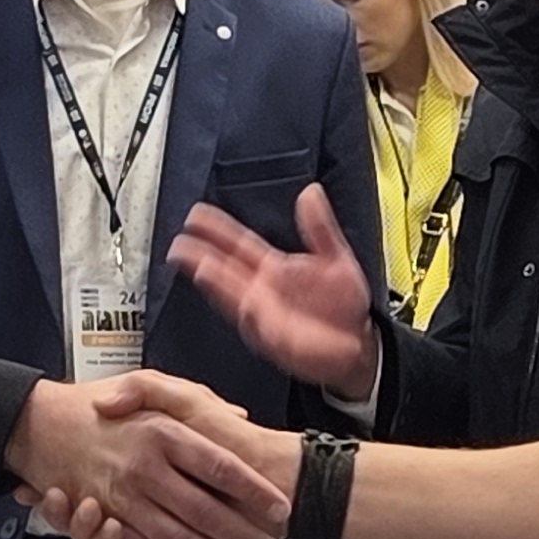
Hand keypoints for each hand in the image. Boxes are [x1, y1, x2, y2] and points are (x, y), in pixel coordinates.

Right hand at [8, 373, 290, 538]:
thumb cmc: (97, 402)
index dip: (254, 492)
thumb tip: (238, 416)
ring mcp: (124, 496)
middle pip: (207, 511)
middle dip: (244, 534)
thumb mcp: (149, 383)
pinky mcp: (105, 517)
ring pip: (180, 538)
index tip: (279, 508)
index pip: (221, 467)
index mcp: (163, 431)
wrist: (38, 422)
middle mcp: (145, 466)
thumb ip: (197, 398)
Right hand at [168, 186, 378, 404]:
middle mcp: (261, 288)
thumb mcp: (337, 258)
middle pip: (223, 267)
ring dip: (213, 281)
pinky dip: (240, 309)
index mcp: (273, 267)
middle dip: (199, 254)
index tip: (197, 214)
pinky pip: (250, 320)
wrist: (358, 344)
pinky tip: (235, 299)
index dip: (216, 228)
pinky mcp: (270, 335)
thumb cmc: (344, 306)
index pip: (237, 243)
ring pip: (229, 293)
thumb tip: (311, 194)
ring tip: (197, 265)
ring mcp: (262, 312)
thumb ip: (320, 227)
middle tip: (180, 241)